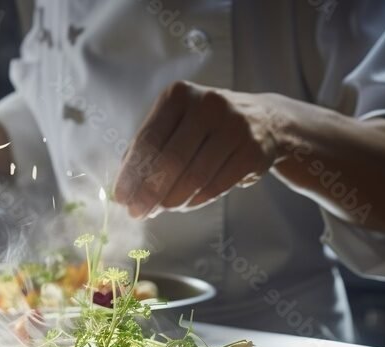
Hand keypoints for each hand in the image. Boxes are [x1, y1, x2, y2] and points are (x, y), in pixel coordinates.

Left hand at [114, 81, 289, 216]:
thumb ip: (147, 150)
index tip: (121, 198)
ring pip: (195, 176)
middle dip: (150, 193)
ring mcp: (234, 126)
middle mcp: (208, 105)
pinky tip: (186, 204)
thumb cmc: (204, 126)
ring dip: (173, 200)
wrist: (263, 120)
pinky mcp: (252, 151)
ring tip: (162, 208)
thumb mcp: (175, 124)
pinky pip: (217, 185)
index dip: (132, 173)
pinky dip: (196, 200)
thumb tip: (121, 191)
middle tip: (138, 212)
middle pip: (171, 160)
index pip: (149, 140)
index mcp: (179, 95)